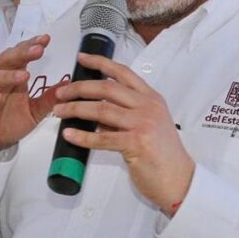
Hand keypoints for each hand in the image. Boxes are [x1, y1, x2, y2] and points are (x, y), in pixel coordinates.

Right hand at [0, 35, 59, 161]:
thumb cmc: (4, 123)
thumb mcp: (32, 113)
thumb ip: (47, 99)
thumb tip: (68, 86)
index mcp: (8, 74)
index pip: (19, 55)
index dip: (31, 46)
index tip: (46, 39)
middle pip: (6, 59)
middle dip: (22, 53)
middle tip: (38, 49)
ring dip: (7, 75)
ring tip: (24, 76)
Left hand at [52, 53, 194, 214]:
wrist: (179, 179)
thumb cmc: (162, 154)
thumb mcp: (148, 124)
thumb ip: (124, 113)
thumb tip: (95, 109)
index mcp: (151, 98)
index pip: (122, 73)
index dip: (100, 63)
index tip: (81, 58)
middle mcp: (148, 106)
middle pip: (107, 88)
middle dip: (79, 88)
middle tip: (61, 92)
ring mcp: (143, 123)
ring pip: (101, 110)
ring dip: (76, 109)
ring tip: (59, 111)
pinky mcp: (136, 143)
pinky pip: (102, 137)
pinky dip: (82, 136)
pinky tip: (69, 134)